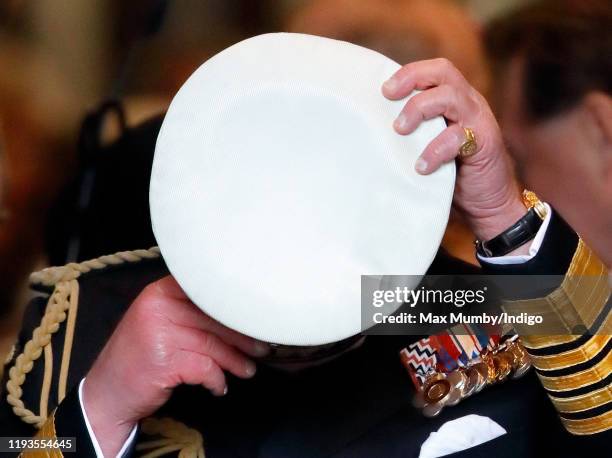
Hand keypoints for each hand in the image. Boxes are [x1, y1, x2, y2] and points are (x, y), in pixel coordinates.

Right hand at [82, 276, 268, 455]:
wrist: (107, 392)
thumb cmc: (139, 356)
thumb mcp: (159, 321)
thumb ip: (190, 310)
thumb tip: (237, 312)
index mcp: (160, 291)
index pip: (207, 291)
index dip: (234, 306)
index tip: (255, 317)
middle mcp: (158, 307)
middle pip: (214, 318)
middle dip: (242, 337)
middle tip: (262, 348)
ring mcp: (160, 333)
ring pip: (213, 344)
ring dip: (235, 361)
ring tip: (246, 370)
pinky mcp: (164, 361)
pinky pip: (205, 367)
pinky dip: (217, 379)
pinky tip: (218, 385)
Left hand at [382, 58, 526, 243]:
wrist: (489, 205)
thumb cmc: (453, 176)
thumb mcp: (429, 147)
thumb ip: (413, 134)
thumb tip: (370, 131)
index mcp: (455, 100)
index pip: (434, 71)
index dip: (409, 73)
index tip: (384, 90)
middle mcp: (469, 104)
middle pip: (443, 71)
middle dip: (412, 78)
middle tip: (388, 97)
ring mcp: (479, 121)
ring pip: (450, 97)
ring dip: (420, 108)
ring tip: (400, 130)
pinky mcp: (485, 144)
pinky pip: (458, 137)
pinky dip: (436, 149)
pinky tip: (421, 166)